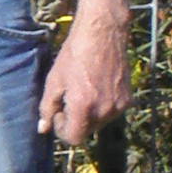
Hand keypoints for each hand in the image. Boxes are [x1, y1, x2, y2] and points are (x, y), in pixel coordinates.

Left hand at [38, 12, 128, 144]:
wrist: (103, 34)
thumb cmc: (74, 55)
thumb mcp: (54, 81)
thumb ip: (47, 108)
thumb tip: (43, 129)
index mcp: (84, 107)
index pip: (74, 138)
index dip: (62, 129)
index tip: (58, 113)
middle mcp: (104, 110)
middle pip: (86, 131)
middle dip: (74, 122)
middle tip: (68, 101)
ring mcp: (119, 105)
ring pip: (99, 123)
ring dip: (88, 115)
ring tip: (82, 91)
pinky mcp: (128, 99)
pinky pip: (111, 112)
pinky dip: (101, 107)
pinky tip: (96, 88)